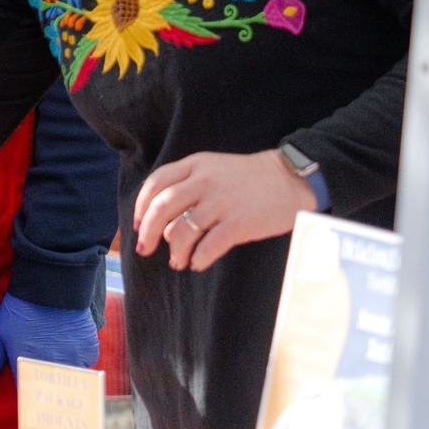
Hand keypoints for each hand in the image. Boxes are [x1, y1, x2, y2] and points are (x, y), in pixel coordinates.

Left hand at [0, 295, 98, 390]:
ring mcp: (73, 362)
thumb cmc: (21, 309)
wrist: (51, 285)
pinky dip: (78, 362)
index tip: (26, 384)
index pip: (26, 395)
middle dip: (44, 387)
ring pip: (69, 382)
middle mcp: (51, 370)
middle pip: (49, 392)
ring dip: (62, 375)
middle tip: (42, 367)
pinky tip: (69, 347)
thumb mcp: (0, 335)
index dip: (26, 389)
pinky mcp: (89, 352)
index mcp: (26, 368)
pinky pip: (85, 367)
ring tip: (56, 356)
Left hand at [133, 149, 317, 271]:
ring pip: (181, 231)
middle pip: (161, 207)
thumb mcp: (214, 168)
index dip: (141, 206)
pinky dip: (198, 259)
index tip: (137, 224)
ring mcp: (221, 202)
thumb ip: (188, 184)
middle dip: (147, 232)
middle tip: (144, 249)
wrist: (291, 179)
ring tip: (177, 260)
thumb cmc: (249, 179)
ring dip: (174, 251)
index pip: (156, 183)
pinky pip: (208, 247)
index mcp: (196, 165)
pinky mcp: (239, 223)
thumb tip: (162, 221)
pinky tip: (197, 263)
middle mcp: (204, 181)